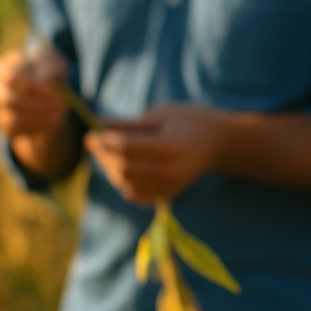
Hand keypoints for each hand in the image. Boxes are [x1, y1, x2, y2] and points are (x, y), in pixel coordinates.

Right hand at [0, 46, 69, 140]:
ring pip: (12, 120)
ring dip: (39, 119)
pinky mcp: (2, 125)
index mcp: (0, 69)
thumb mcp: (52, 63)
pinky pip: (17, 132)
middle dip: (37, 106)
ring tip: (60, 115)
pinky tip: (53, 122)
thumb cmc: (45, 69)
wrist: (44, 86)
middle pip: (9, 100)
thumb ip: (49, 68)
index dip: (33, 86)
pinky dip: (37, 128)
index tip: (53, 92)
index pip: (11, 78)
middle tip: (61, 106)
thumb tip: (45, 80)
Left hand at [84, 104, 229, 203]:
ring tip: (107, 153)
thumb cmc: (189, 121)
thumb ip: (128, 124)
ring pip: (126, 183)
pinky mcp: (168, 194)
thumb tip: (95, 124)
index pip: (126, 147)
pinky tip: (122, 169)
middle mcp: (170, 171)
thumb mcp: (160, 115)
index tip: (91, 132)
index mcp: (170, 146)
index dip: (104, 140)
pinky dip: (123, 183)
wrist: (219, 143)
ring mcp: (170, 186)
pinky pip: (136, 195)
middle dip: (103, 155)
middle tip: (93, 142)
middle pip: (123, 168)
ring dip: (110, 169)